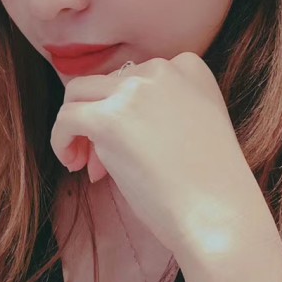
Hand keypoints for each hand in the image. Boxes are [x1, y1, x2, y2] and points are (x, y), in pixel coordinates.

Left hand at [51, 53, 277, 259]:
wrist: (220, 215)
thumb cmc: (208, 187)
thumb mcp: (190, 128)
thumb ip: (153, 112)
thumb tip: (99, 124)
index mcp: (189, 66)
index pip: (135, 78)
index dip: (123, 112)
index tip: (129, 147)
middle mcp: (163, 68)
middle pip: (106, 84)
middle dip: (99, 121)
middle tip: (101, 163)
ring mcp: (135, 90)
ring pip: (78, 92)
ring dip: (75, 126)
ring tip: (83, 163)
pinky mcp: (110, 117)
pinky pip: (66, 117)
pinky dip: (60, 138)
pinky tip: (72, 163)